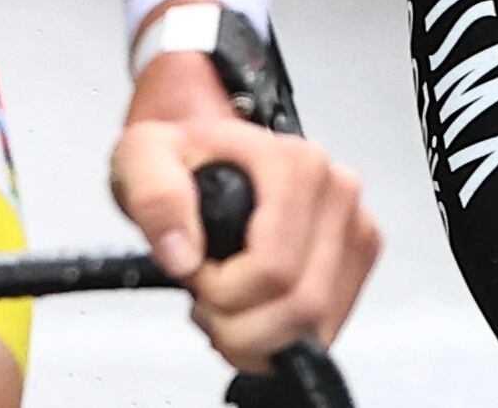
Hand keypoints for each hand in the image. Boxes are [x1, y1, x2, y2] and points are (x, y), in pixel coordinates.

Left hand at [109, 47, 379, 370]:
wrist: (206, 157)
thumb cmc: (183, 157)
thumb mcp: (142, 157)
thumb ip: (155, 198)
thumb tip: (183, 255)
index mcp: (297, 163)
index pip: (273, 268)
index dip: (223, 290)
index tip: (194, 271)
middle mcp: (336, 191)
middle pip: (300, 305)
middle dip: (239, 324)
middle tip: (205, 298)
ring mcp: (354, 227)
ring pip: (316, 326)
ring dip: (258, 337)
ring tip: (223, 306)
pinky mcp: (356, 261)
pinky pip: (325, 331)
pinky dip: (280, 339)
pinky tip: (251, 313)